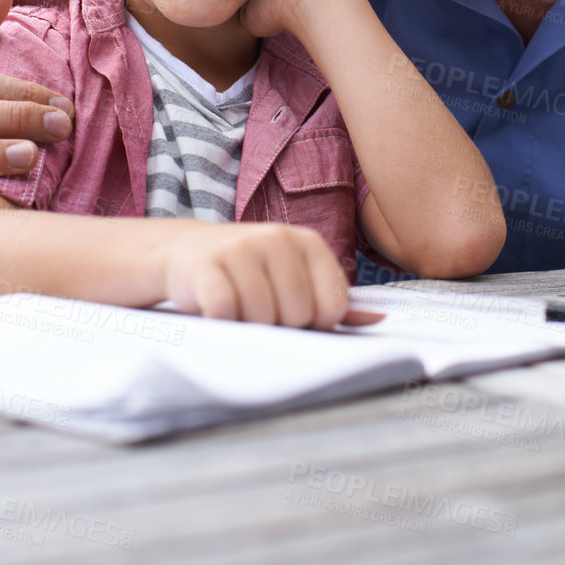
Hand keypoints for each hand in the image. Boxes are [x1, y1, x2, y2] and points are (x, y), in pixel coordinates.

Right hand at [160, 222, 352, 328]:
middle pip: (299, 315)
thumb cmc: (250, 272)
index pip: (333, 306)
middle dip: (279, 326)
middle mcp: (277, 238)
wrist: (186, 252)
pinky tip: (216, 308)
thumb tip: (378, 320)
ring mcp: (241, 249)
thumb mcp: (294, 277)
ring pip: (263, 318)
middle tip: (259, 309)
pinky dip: (221, 321)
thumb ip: (333, 300)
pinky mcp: (207, 266)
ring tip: (237, 306)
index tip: (296, 314)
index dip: (315, 324)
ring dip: (247, 326)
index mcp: (308, 242)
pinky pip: (226, 312)